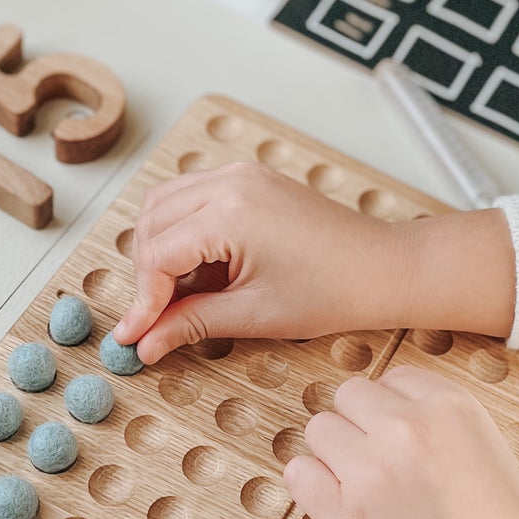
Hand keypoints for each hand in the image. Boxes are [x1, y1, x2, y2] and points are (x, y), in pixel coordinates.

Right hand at [115, 163, 514, 362]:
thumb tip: (146, 343)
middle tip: (157, 320)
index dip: (142, 302)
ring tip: (180, 294)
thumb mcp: (253, 315)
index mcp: (229, 213)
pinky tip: (201, 269)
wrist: (384, 269)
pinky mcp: (250, 179)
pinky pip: (193, 197)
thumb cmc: (334, 290)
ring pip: (165, 205)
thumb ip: (191, 323)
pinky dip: (183, 230)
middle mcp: (229, 182)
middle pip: (152, 225)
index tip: (135, 337)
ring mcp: (240, 174)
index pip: (156, 255)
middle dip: (147, 275)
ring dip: (160, 249)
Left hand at [285, 365, 518, 518]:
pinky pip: (299, 475)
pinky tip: (340, 508)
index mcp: (452, 405)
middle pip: (348, 397)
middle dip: (360, 428)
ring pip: (319, 431)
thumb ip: (445, 433)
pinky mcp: (347, 518)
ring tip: (365, 491)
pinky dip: (312, 487)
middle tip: (380, 468)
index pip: (393, 379)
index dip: (393, 411)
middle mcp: (407, 428)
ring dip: (334, 456)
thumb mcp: (494, 456)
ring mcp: (372, 470)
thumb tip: (396, 429)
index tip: (403, 441)